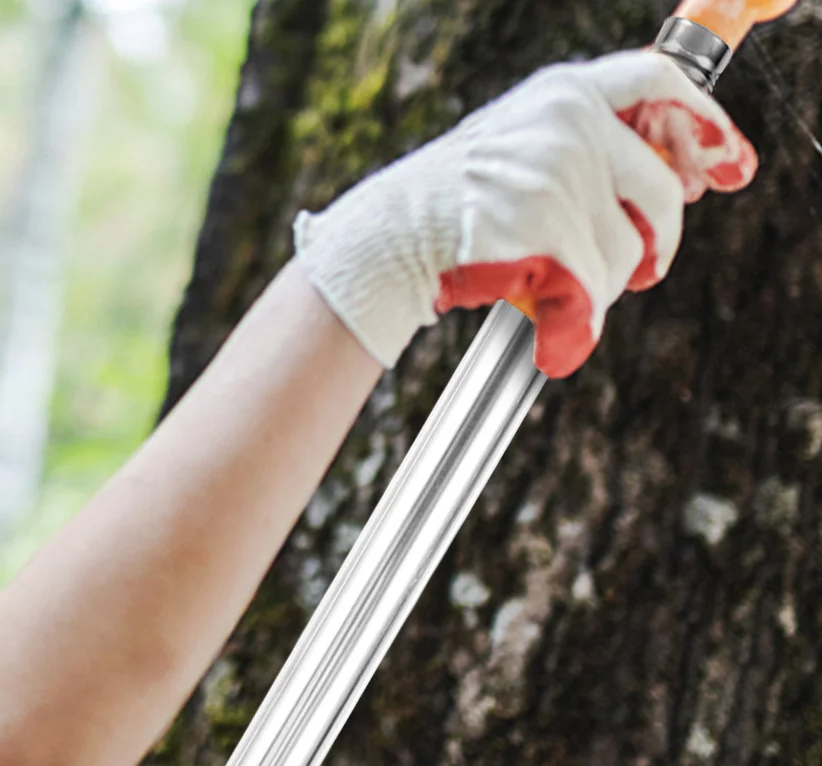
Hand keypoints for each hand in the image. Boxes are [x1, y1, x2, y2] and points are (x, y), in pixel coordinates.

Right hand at [294, 50, 757, 378]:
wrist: (390, 239)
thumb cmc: (452, 203)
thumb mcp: (518, 144)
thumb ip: (584, 144)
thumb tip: (667, 177)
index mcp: (563, 94)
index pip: (660, 85)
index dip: (704, 124)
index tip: (726, 164)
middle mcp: (569, 124)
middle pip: (662, 190)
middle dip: (658, 242)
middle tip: (645, 270)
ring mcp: (558, 177)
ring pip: (626, 253)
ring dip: (599, 288)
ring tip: (554, 292)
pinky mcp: (547, 231)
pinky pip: (592, 291)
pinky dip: (577, 323)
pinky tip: (552, 330)